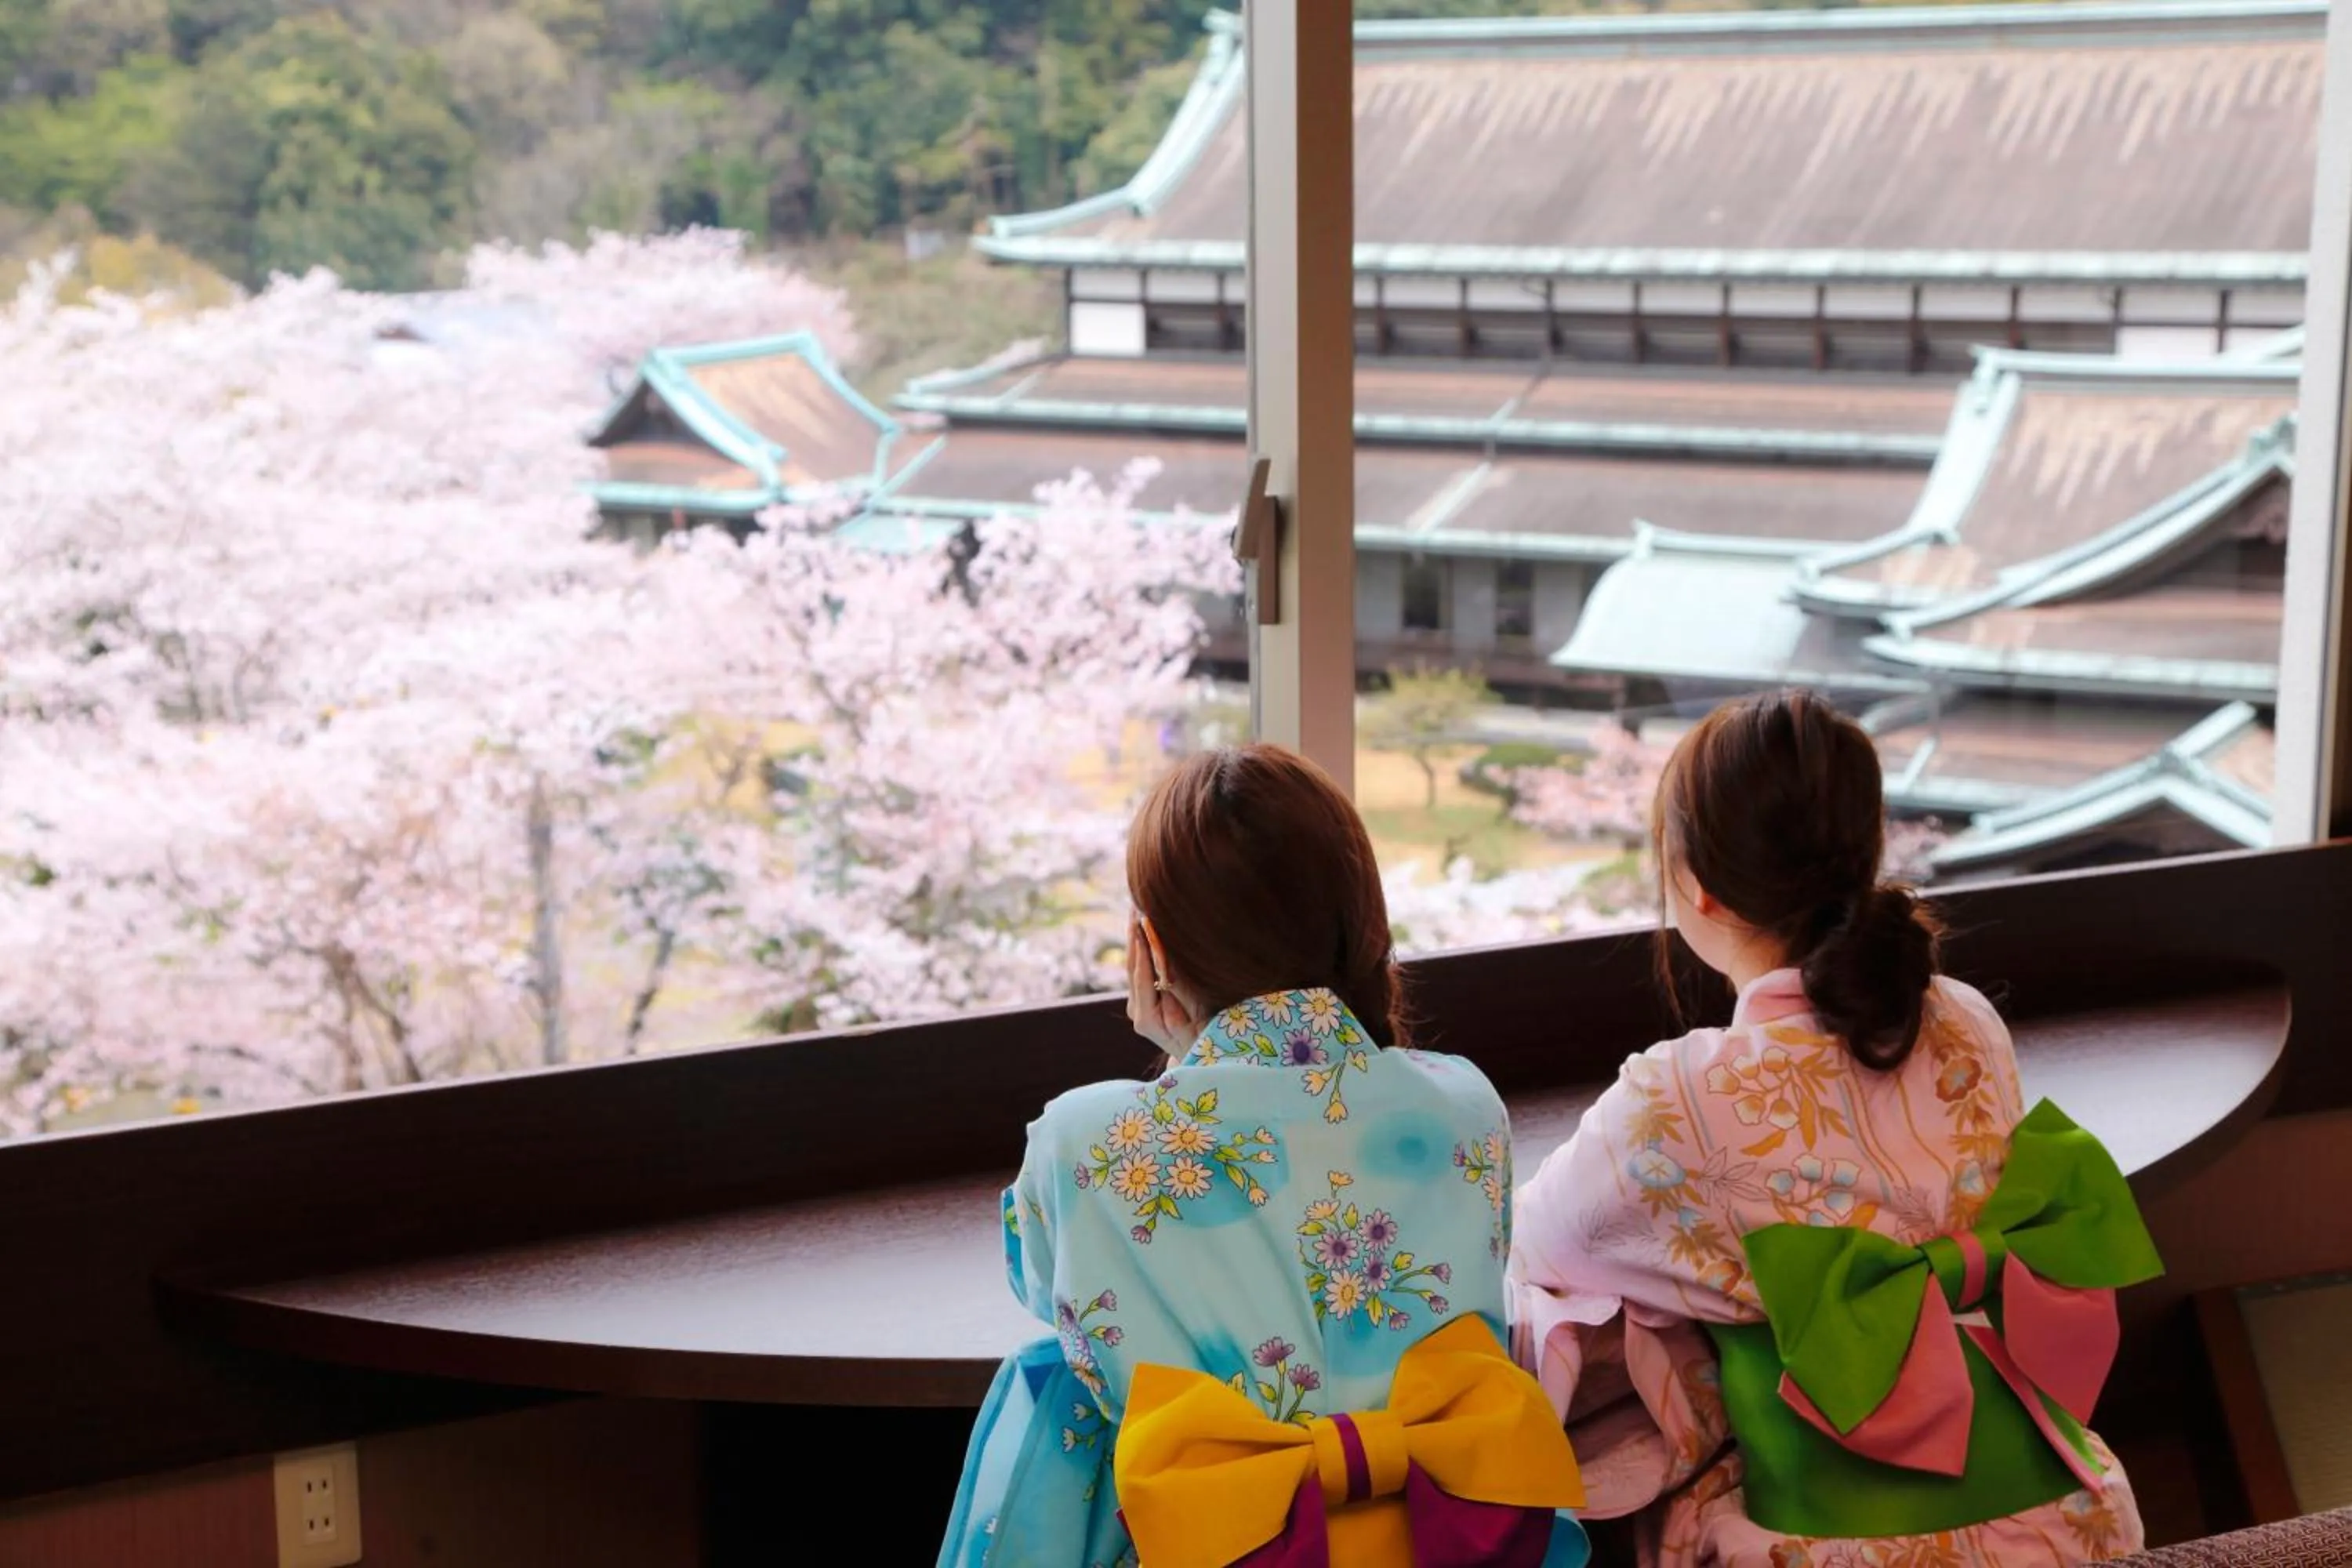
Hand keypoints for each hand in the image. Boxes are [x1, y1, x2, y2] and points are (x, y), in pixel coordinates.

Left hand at [1126, 912, 1193, 1055]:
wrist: (1197, 1057)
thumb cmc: (1205, 1038)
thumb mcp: (1198, 1016)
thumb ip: (1181, 990)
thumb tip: (1166, 963)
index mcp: (1146, 1018)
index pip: (1142, 974)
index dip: (1143, 946)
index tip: (1144, 920)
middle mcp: (1136, 1011)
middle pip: (1132, 966)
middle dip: (1134, 934)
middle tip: (1136, 903)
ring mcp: (1136, 1006)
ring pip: (1132, 965)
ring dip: (1135, 936)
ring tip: (1137, 908)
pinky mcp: (1141, 1000)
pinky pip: (1139, 969)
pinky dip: (1140, 947)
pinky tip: (1142, 926)